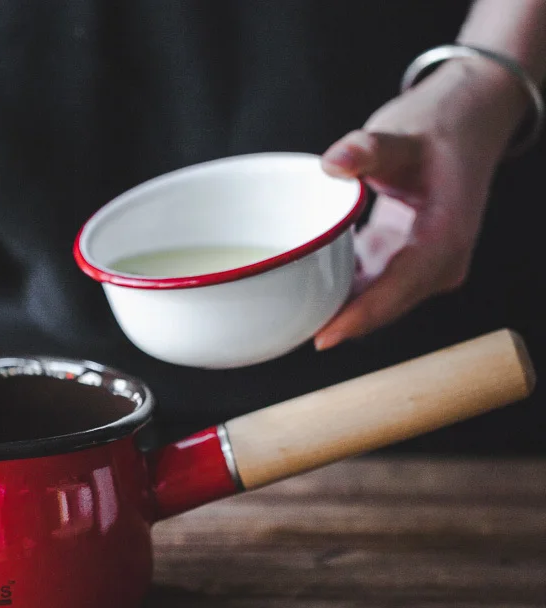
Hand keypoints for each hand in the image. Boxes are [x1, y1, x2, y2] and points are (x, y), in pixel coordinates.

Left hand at [314, 56, 528, 349]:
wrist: (468, 120)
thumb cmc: (441, 127)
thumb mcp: (404, 133)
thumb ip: (370, 149)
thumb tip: (335, 162)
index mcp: (444, 239)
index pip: (398, 292)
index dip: (359, 318)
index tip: (324, 338)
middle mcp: (438, 263)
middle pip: (384, 306)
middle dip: (341, 322)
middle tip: (290, 330)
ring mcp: (423, 265)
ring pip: (376, 299)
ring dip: (339, 307)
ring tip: (291, 313)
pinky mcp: (406, 260)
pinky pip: (372, 285)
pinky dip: (344, 287)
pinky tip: (309, 284)